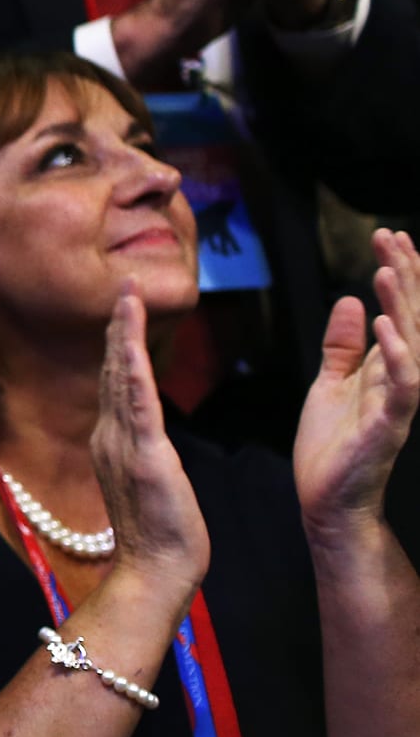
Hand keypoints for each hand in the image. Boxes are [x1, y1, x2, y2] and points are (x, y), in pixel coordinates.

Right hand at [91, 283, 209, 592]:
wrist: (155, 571)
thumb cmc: (159, 537)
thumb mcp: (148, 485)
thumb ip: (141, 456)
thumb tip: (144, 439)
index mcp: (112, 444)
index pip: (114, 384)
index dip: (118, 345)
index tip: (124, 312)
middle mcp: (110, 437)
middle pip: (111, 371)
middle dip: (118, 327)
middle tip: (126, 287)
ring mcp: (124, 444)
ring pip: (120, 378)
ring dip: (123, 334)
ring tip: (128, 298)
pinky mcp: (145, 454)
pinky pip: (137, 402)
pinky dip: (131, 368)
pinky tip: (131, 342)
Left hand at [294, 229, 419, 535]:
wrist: (326, 500)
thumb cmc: (330, 446)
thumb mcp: (330, 383)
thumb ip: (343, 346)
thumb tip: (353, 302)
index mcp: (386, 366)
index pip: (401, 311)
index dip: (399, 274)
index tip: (390, 238)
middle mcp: (401, 378)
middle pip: (411, 317)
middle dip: (404, 276)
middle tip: (391, 237)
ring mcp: (399, 401)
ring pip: (412, 344)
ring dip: (402, 305)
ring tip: (387, 269)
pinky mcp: (389, 425)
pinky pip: (403, 384)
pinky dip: (396, 353)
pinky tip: (385, 325)